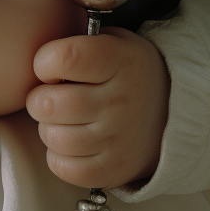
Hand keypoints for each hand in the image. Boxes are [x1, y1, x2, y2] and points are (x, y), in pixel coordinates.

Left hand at [26, 28, 169, 189]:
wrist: (172, 111)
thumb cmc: (125, 71)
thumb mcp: (112, 41)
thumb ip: (77, 41)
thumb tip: (37, 56)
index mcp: (119, 60)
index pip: (66, 57)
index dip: (45, 61)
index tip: (49, 66)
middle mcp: (121, 100)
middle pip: (50, 103)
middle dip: (39, 98)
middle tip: (49, 95)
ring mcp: (119, 138)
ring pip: (54, 137)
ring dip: (47, 128)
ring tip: (61, 119)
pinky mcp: (114, 169)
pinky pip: (64, 167)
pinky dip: (58, 156)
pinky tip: (70, 141)